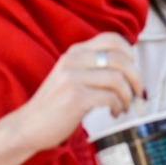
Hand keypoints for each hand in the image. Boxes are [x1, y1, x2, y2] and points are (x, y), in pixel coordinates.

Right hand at [11, 32, 142, 152]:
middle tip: (136, 94)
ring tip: (124, 106)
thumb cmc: (55, 104)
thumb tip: (128, 68)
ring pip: (118, 79)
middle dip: (136, 79)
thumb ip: (92, 67)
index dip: (129, 52)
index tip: (132, 69)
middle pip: (121, 59)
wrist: (28, 125)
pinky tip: (114, 113)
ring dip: (128, 96)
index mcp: (75, 52)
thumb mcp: (70, 76)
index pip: (112, 38)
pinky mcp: (76, 97)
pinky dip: (119, 106)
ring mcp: (74, 78)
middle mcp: (74, 60)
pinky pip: (111, 97)